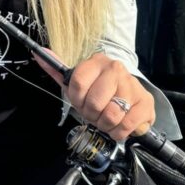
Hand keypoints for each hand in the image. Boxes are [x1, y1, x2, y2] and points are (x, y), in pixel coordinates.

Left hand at [33, 49, 154, 141]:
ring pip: (111, 115)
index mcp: (97, 62)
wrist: (131, 101)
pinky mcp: (145, 102)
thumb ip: (56, 70)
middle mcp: (116, 69)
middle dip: (92, 115)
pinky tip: (119, 124)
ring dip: (106, 124)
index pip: (77, 83)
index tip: (80, 102)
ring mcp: (132, 85)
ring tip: (107, 119)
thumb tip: (38, 54)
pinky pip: (126, 124)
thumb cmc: (101, 93)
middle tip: (96, 113)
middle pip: (94, 102)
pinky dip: (119, 131)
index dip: (77, 99)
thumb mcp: (77, 83)